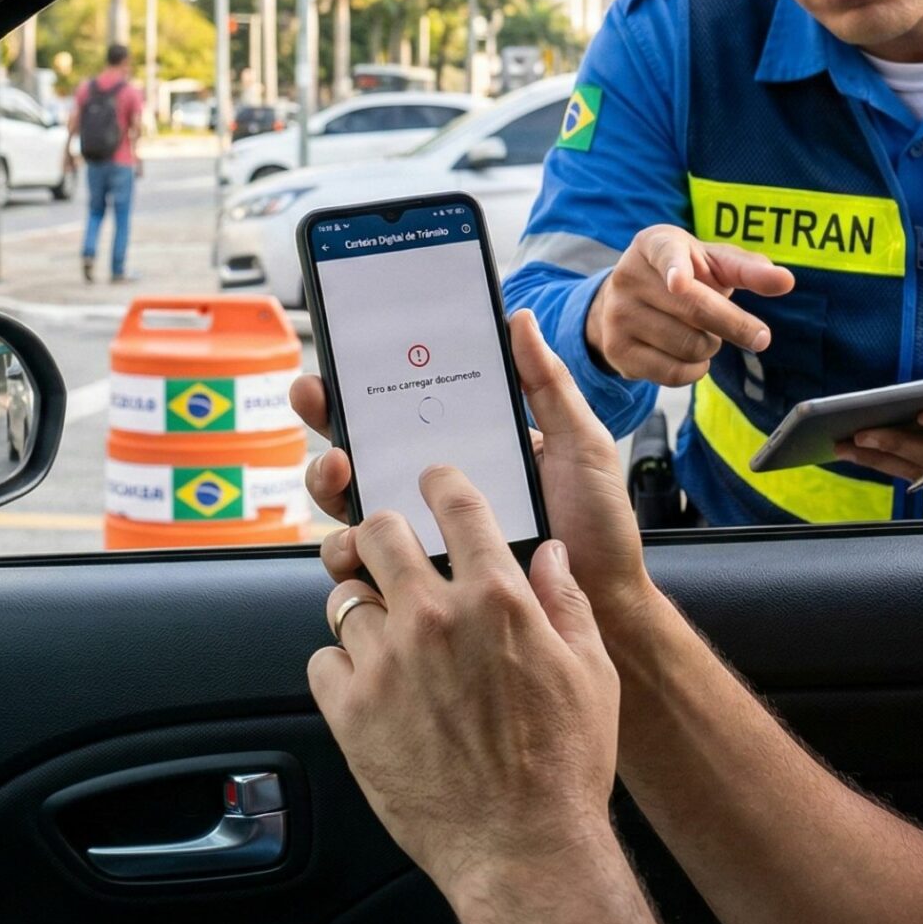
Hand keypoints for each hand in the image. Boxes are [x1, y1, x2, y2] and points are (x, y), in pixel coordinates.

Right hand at [294, 311, 658, 633]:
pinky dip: (344, 549)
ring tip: (339, 467)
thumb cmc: (597, 527)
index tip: (341, 358)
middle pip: (364, 447)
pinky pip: (365, 566)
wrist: (606, 606)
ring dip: (328, 479)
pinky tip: (351, 539)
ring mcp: (425, 536)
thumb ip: (546, 384)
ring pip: (352, 502)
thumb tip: (516, 317)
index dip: (366, 382)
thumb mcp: (578, 443)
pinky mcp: (421, 582)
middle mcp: (437, 491)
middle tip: (316, 397)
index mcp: (470, 450)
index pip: (406, 408)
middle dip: (328, 418)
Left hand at [308, 481, 628, 918]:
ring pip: (345, 598)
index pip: (456, 505)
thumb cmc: (564, 765)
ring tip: (388, 637)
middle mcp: (434, 618)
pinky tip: (370, 685)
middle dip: (380, 531)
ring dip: (364, 608)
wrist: (522, 847)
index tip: (431, 482)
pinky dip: (341, 667)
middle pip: (378, 533)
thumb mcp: (591, 672)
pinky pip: (323, 660)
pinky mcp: (351, 710)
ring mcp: (386, 663)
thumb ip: (566, 602)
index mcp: (497, 599)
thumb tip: (552, 555)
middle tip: (388, 548)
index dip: (439, 482)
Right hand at [583, 224, 795, 386]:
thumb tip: (786, 281)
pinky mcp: (617, 350)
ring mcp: (618, 315)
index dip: (676, 268)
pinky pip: (673, 373)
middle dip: (735, 325)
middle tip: (761, 337)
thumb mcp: (713, 263)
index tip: (680, 282)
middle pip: (695, 310)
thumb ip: (749, 269)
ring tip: (702, 333)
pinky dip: (696, 369)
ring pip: (688, 345)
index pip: (667, 254)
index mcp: (654, 244)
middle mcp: (628, 276)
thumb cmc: (686, 276)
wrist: (629, 300)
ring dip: (711, 346)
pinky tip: (691, 356)